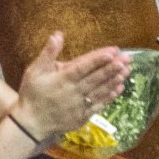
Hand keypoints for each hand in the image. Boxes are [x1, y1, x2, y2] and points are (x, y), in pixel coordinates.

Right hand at [11, 31, 130, 140]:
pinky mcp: (82, 116)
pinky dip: (109, 97)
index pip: (84, 66)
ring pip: (100, 91)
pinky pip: (98, 106)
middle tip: (127, 58)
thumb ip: (48, 53)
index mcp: (63, 78)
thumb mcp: (34, 71)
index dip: (99, 59)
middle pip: (96, 78)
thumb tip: (57, 35)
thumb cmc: (32, 94)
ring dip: (114, 81)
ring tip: (127, 71)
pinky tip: (119, 89)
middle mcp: (74, 91)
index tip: (113, 51)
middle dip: (113, 67)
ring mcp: (79, 105)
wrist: (30, 123)